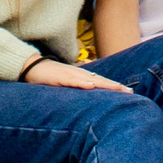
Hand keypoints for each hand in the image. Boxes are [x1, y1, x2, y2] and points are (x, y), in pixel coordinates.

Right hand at [24, 57, 139, 96]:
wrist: (32, 67)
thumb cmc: (50, 77)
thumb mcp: (66, 84)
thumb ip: (77, 88)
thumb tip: (89, 94)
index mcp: (81, 77)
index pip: (101, 82)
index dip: (114, 87)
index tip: (128, 93)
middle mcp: (79, 74)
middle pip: (101, 80)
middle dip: (115, 87)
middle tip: (130, 92)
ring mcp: (70, 74)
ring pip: (91, 79)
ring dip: (104, 84)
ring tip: (117, 89)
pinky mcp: (60, 77)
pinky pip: (72, 80)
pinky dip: (82, 83)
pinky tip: (91, 86)